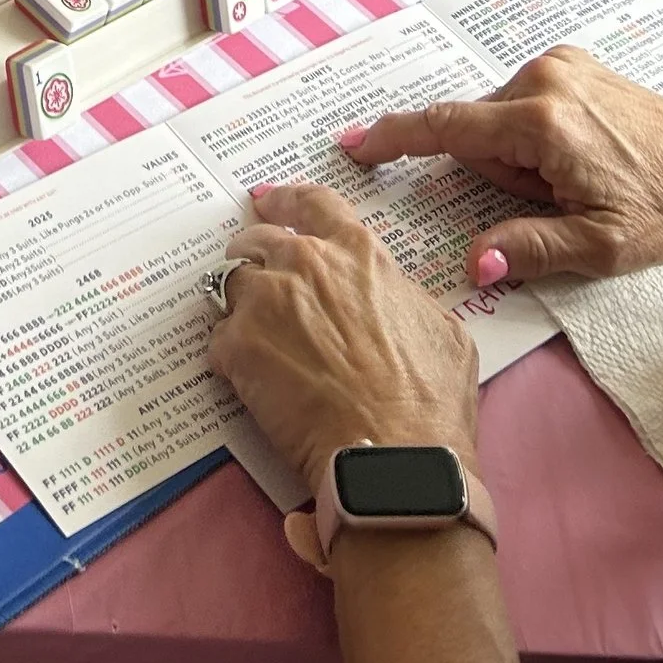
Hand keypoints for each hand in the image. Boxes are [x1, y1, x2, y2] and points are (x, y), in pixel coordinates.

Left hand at [206, 183, 479, 501]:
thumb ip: (402, 297)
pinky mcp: (238, 346)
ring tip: (253, 338)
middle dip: (253, 254)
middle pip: (258, 240)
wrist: (393, 461)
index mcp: (358, 254)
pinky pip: (219, 339)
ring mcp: (266, 301)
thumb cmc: (430, 405)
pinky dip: (231, 356)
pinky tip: (252, 382)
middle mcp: (305, 264)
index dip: (288, 201)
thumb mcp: (442, 331)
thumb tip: (390, 296)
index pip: (314, 204)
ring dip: (239, 305)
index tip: (271, 203)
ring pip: (231, 285)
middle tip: (254, 276)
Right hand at [339, 46, 662, 289]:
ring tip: (573, 182)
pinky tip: (576, 157)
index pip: (447, 128)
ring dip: (517, 155)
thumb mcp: (599, 247)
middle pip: (478, 131)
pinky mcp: (570, 62)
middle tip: (555, 202)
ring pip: (498, 118)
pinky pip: (522, 102)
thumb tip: (473, 263)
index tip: (354, 143)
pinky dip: (532, 134)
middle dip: (498, 173)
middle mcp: (544, 80)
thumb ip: (528, 249)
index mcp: (544, 123)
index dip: (395, 137)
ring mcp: (559, 65)